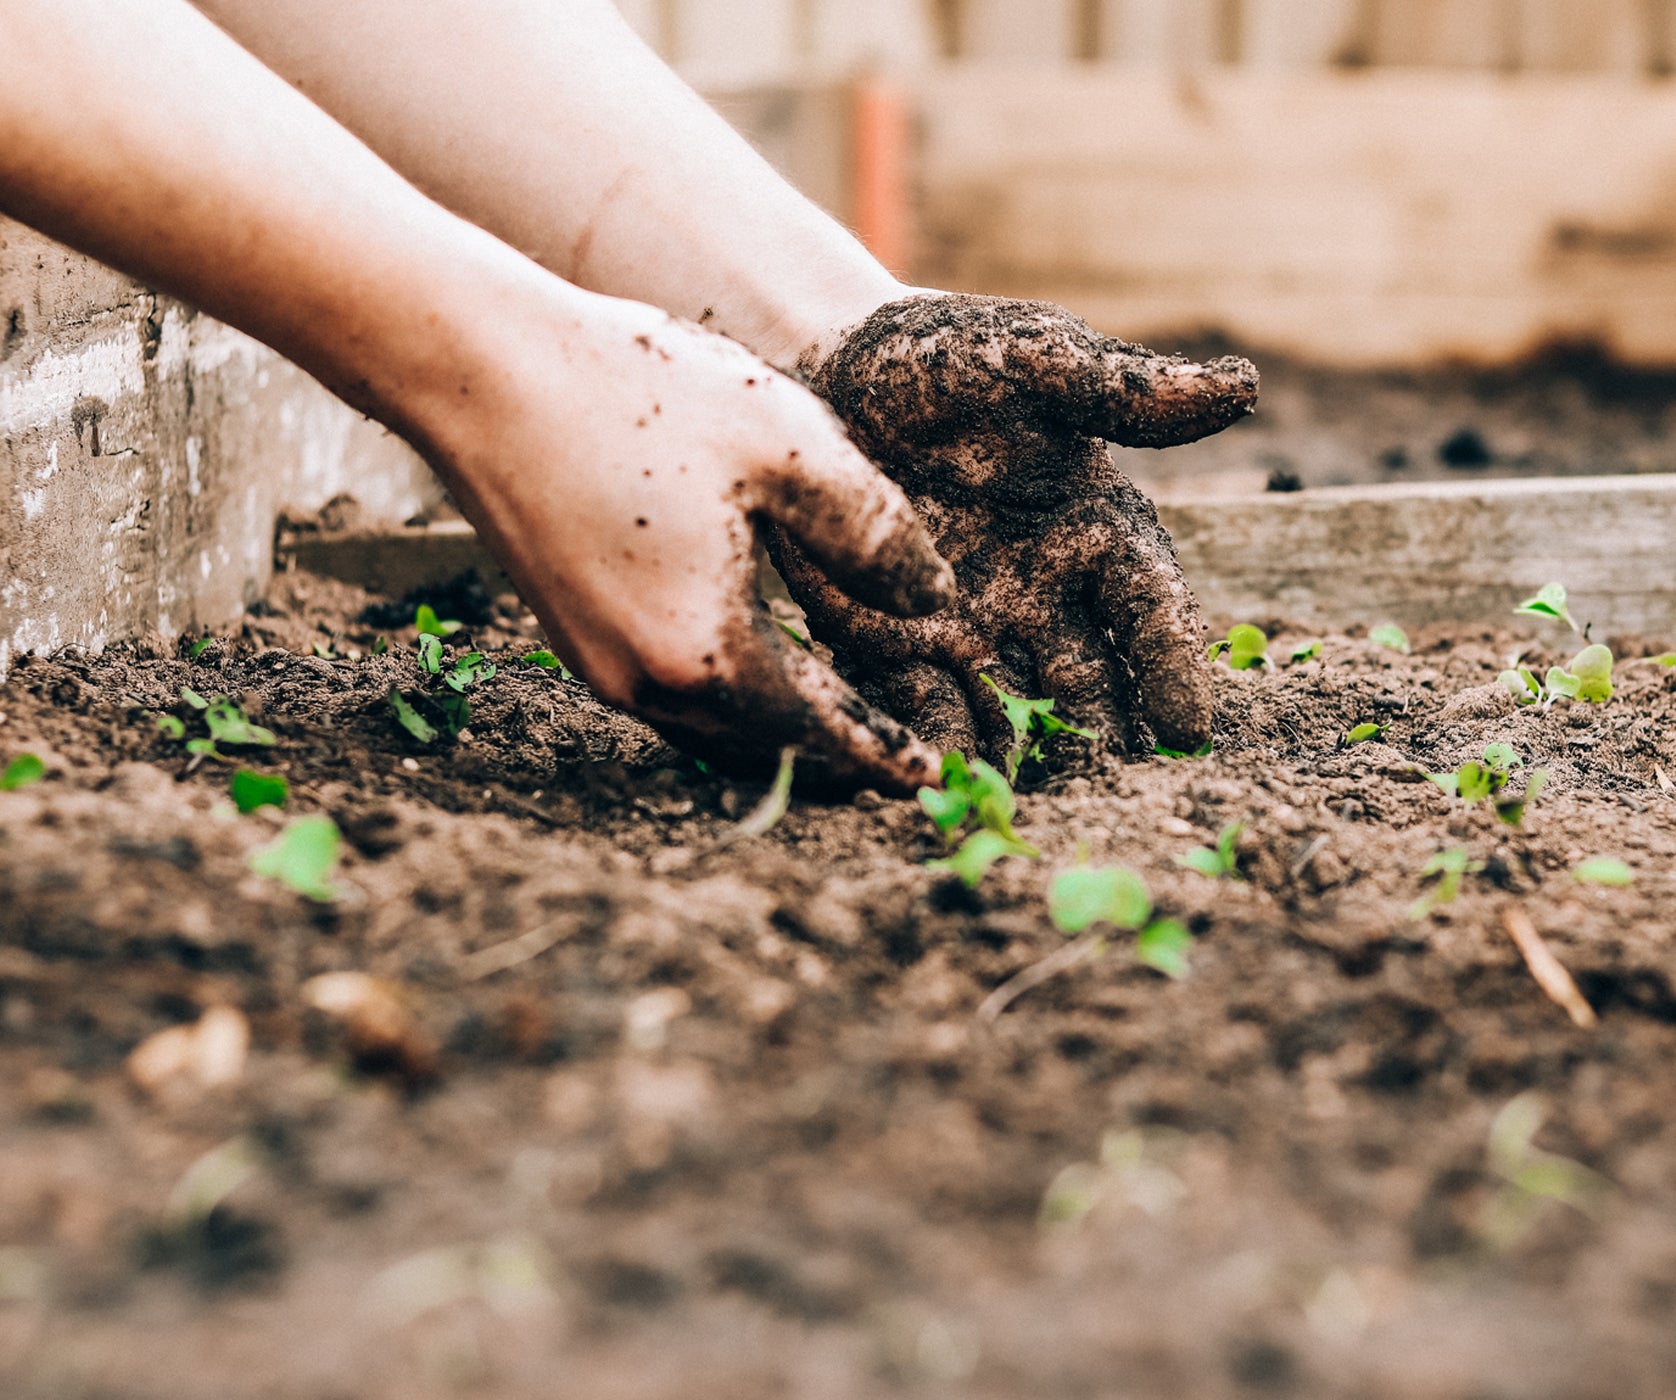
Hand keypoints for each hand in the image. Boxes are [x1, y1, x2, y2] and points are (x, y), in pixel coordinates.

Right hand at [425, 288, 953, 792]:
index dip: (884, 755)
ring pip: (715, 729)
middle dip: (838, 757)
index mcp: (707, 652)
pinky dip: (731, 697)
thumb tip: (934, 601)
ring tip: (842, 717)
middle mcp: (646, 683)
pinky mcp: (572, 636)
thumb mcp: (788, 445)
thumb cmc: (637, 394)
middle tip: (899, 758)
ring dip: (782, 731)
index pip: (821, 732)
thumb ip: (874, 534)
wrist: (480, 370)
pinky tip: (759, 661)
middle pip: (767, 747)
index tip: (935, 779)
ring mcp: (599, 665)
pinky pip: (673, 695)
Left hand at [774, 293, 1257, 762]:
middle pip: (1090, 681)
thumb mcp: (1033, 359)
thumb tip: (1242, 387)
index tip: (1190, 730)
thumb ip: (1122, 389)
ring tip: (1034, 810)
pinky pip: (924, 705)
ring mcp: (972, 626)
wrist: (829, 371)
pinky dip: (937, 743)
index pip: (1149, 608)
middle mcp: (1045, 593)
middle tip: (1117, 796)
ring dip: (1027, 759)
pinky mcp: (896, 643)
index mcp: (1095, 529)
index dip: (1172, 666)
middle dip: (1105, 739)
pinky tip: (944, 783)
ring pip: (1014, 710)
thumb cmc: (945, 358)